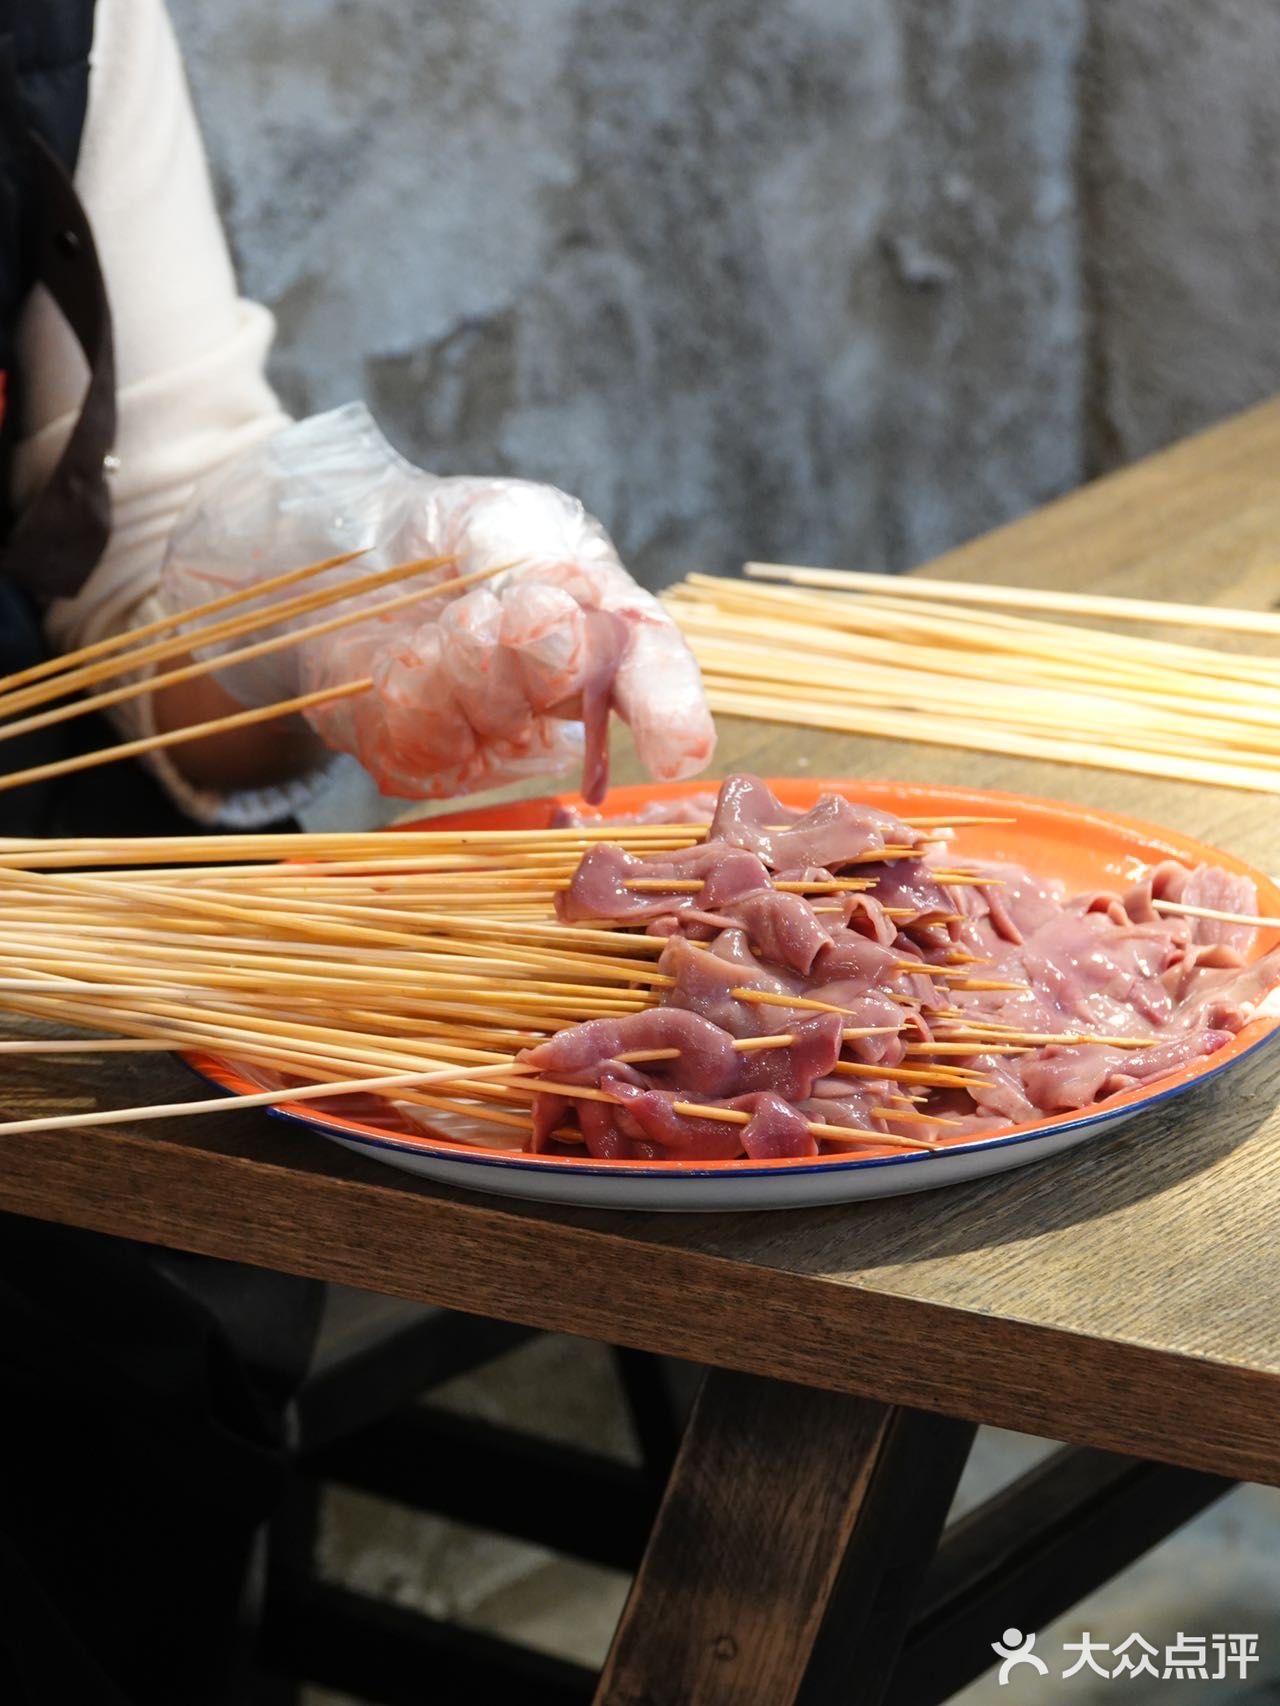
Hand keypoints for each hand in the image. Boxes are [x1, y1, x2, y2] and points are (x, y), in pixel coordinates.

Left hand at [159, 406, 714, 801]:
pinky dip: (410, 686)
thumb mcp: (507, 516)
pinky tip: (398, 657)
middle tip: (520, 609)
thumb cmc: (451, 536)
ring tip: (448, 618)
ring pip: (492, 714)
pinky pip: (423, 738)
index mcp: (605, 635)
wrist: (350, 548)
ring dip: (466, 656)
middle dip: (541, 652)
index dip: (671, 711)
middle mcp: (557, 703)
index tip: (680, 749)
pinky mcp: (422, 760)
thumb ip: (533, 555)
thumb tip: (558, 609)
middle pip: (568, 694)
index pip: (652, 674)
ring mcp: (490, 740)